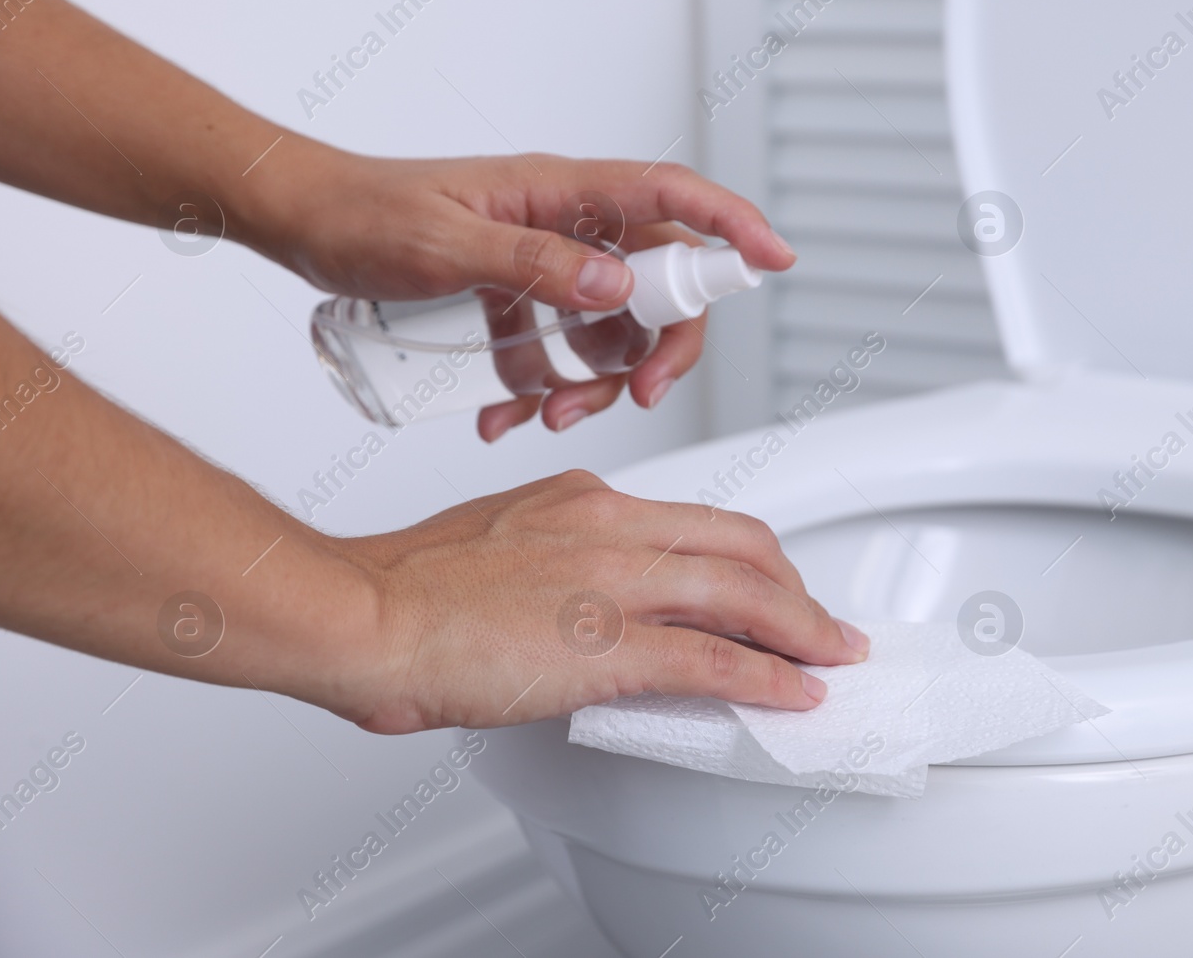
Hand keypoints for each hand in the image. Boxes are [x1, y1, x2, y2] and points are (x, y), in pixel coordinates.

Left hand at [248, 150, 795, 440]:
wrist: (300, 223)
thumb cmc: (361, 215)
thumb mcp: (443, 245)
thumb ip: (533, 263)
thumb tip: (618, 286)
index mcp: (559, 192)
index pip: (671, 197)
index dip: (731, 226)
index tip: (774, 261)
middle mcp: (563, 224)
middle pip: (656, 283)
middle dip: (656, 346)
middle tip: (635, 395)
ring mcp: (541, 262)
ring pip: (608, 329)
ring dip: (592, 383)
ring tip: (539, 415)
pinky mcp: (515, 296)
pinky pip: (555, 350)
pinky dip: (540, 389)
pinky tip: (499, 414)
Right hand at [333, 470, 869, 734]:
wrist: (360, 612)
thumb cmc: (405, 585)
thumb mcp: (503, 540)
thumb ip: (560, 558)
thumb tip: (590, 598)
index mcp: (587, 499)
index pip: (698, 520)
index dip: (751, 558)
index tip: (767, 585)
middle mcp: (614, 526)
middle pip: (744, 547)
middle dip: (793, 589)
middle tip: (816, 623)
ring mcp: (617, 582)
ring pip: (747, 595)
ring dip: (803, 632)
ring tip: (831, 657)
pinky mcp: (610, 643)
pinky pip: (717, 660)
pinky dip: (769, 678)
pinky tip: (794, 693)